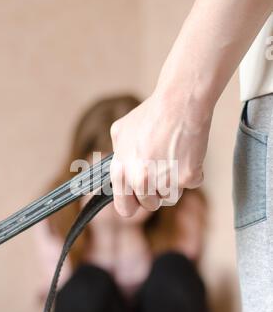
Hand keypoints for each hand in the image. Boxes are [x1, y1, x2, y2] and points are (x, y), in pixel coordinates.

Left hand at [110, 87, 211, 216]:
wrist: (179, 102)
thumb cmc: (150, 114)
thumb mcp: (120, 132)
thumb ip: (118, 157)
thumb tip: (118, 173)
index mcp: (121, 171)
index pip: (125, 209)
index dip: (134, 204)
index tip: (140, 198)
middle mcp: (140, 179)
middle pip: (151, 205)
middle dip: (157, 192)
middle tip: (162, 169)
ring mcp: (164, 180)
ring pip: (172, 197)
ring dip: (175, 182)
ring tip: (174, 156)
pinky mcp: (187, 177)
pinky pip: (192, 184)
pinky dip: (193, 171)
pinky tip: (188, 151)